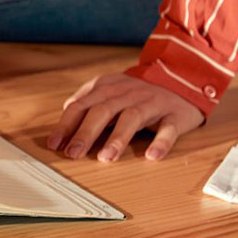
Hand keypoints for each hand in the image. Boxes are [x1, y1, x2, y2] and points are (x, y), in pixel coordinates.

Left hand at [49, 74, 204, 161]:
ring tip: (105, 158)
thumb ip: (88, 101)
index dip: (67, 124)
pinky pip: (169, 128)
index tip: (54, 144)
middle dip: (85, 133)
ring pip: (132, 118)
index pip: (82, 105)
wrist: (183, 79)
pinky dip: (161, 142)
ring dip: (117, 138)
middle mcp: (128, 93)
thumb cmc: (138, 93)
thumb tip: (65, 116)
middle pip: (103, 110)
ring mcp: (152, 102)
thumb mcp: (110, 90)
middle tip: (73, 154)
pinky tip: (151, 156)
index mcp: (108, 87)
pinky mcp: (175, 114)